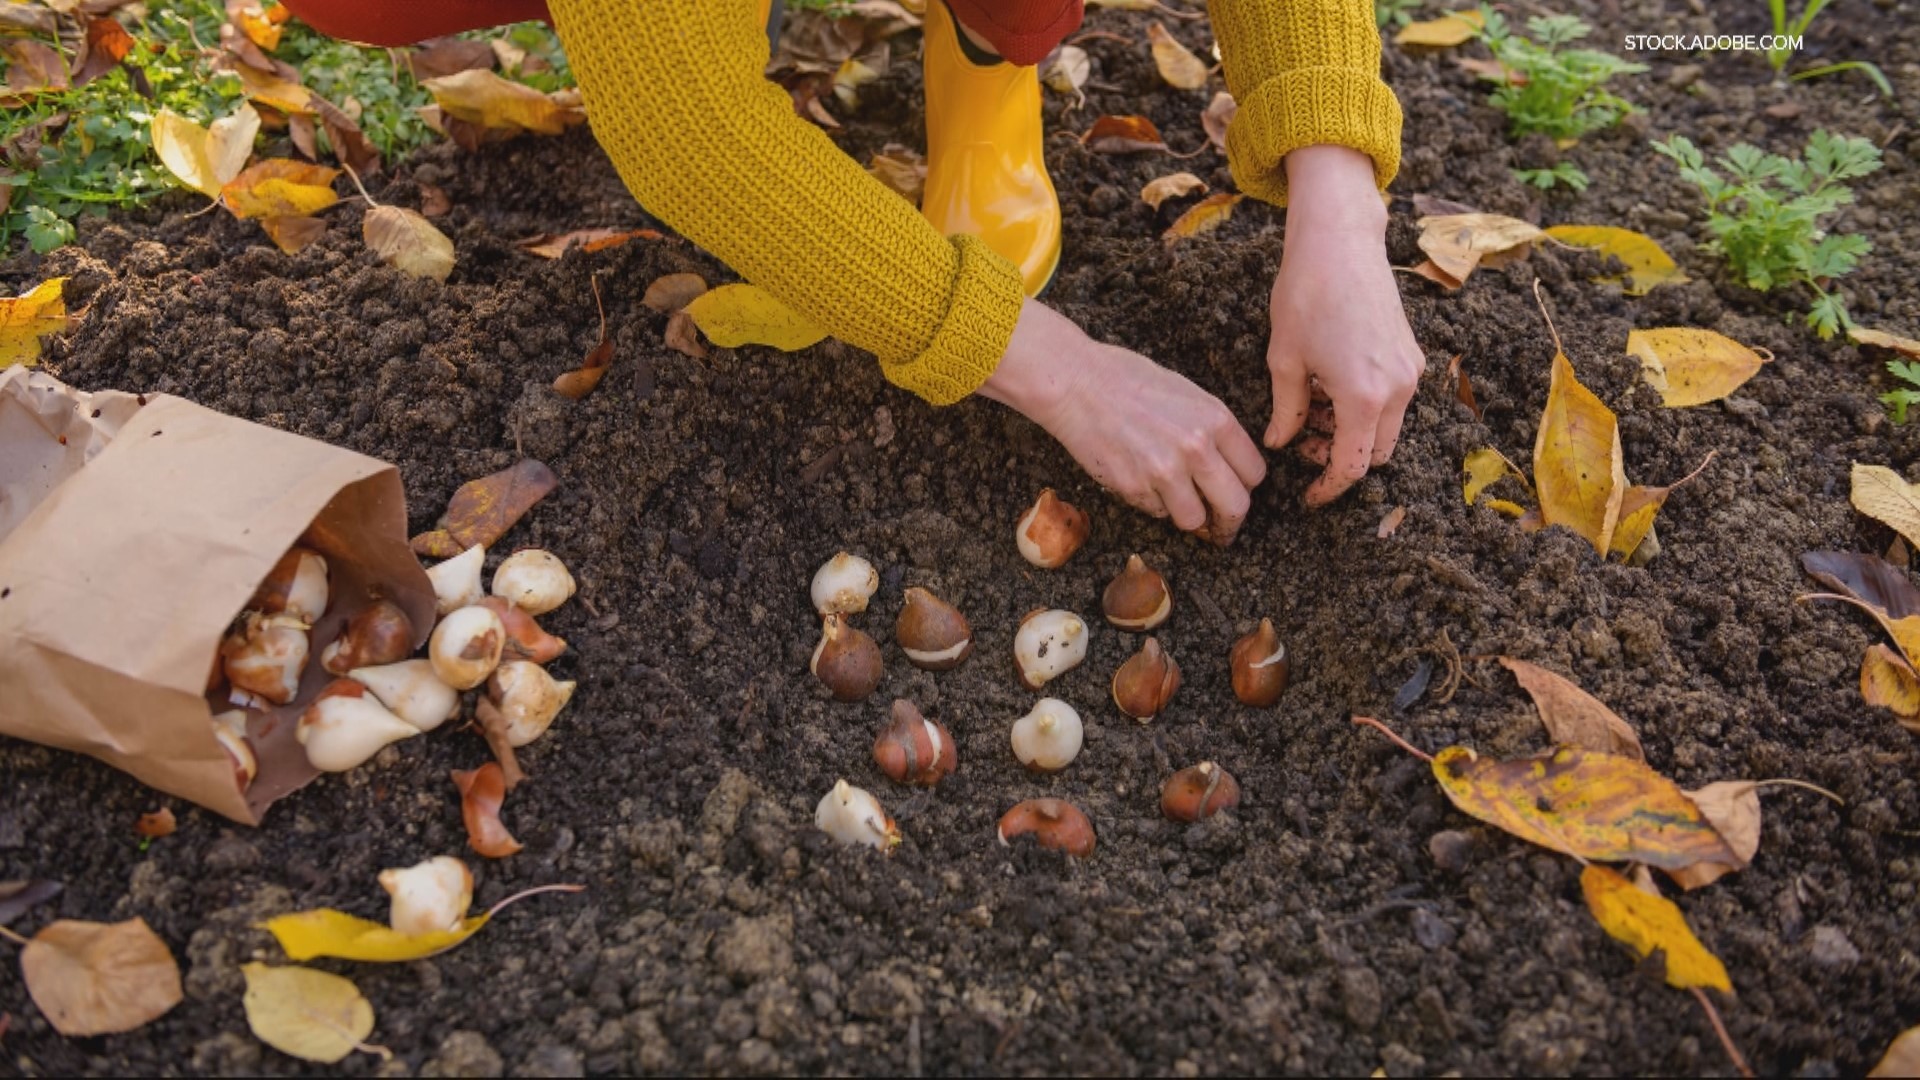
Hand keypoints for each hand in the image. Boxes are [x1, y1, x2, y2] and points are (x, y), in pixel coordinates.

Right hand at [979, 299, 1266, 543]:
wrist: (1077, 384)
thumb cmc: (1127, 380)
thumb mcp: (1186, 393)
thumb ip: (1212, 429)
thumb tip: (1227, 464)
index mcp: (1216, 419)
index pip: (1254, 473)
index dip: (1245, 487)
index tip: (1237, 493)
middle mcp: (1197, 448)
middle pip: (1236, 506)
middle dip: (1229, 522)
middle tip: (1221, 527)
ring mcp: (1165, 472)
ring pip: (1195, 520)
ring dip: (1188, 517)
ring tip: (1175, 503)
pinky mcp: (1135, 488)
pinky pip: (1157, 512)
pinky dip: (1153, 504)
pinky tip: (1140, 479)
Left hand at [1267, 146, 1425, 506]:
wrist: (1340, 240)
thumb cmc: (1306, 294)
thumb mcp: (1284, 360)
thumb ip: (1287, 411)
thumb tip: (1280, 443)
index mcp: (1364, 398)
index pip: (1352, 467)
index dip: (1328, 488)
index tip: (1307, 495)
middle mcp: (1398, 389)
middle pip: (1376, 454)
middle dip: (1340, 459)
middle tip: (1303, 445)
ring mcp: (1410, 370)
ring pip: (1386, 428)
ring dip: (1353, 433)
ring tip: (1312, 411)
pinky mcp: (1411, 353)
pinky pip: (1393, 400)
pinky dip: (1365, 408)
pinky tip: (1331, 388)